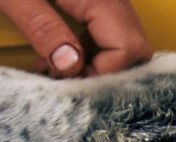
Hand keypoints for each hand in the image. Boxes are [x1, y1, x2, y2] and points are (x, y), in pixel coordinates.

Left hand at [0, 0, 151, 76]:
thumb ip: (41, 27)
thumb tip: (70, 64)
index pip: (126, 47)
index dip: (100, 73)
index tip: (65, 79)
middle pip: (134, 46)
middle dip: (104, 73)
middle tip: (64, 78)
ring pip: (124, 41)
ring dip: (96, 65)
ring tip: (55, 69)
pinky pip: (108, 31)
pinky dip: (89, 51)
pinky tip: (57, 56)